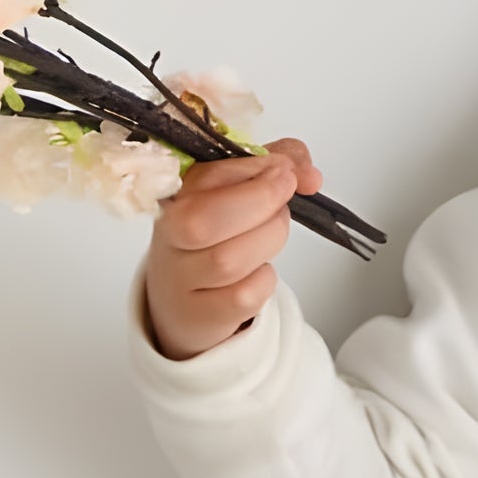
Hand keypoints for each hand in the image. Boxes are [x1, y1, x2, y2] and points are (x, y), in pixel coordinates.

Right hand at [143, 138, 322, 361]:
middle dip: (261, 203)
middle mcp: (168, 234)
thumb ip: (275, 164)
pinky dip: (263, 282)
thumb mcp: (234, 191)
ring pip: (228, 261)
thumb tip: (308, 176)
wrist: (181, 302)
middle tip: (284, 199)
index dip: (259, 168)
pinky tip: (255, 274)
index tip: (289, 174)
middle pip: (204, 220)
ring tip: (270, 236)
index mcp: (176, 194)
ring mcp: (179, 277)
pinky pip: (244, 296)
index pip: (208, 174)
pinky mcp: (198, 313)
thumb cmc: (214, 239)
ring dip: (267, 242)